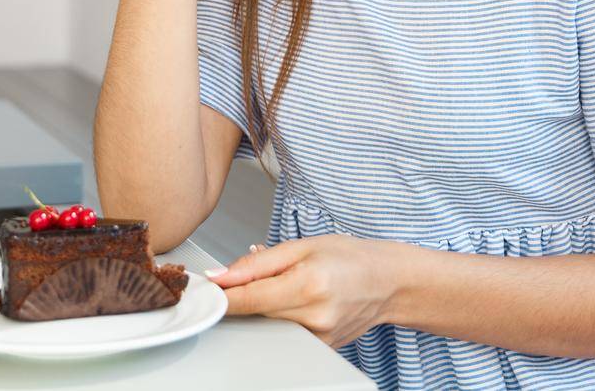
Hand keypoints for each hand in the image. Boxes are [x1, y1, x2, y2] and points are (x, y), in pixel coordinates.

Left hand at [205, 235, 395, 347]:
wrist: (389, 282)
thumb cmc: (351, 258)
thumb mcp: (303, 246)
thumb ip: (259, 262)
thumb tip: (222, 276)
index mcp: (308, 284)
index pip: (248, 298)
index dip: (222, 295)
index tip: (205, 289)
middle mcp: (314, 316)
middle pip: (256, 312)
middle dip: (245, 294)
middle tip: (252, 276)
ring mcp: (319, 338)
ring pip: (269, 324)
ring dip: (265, 306)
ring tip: (289, 285)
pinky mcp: (321, 349)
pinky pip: (285, 333)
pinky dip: (282, 317)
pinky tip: (299, 302)